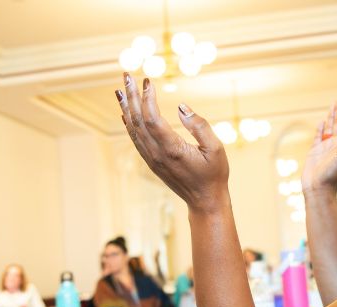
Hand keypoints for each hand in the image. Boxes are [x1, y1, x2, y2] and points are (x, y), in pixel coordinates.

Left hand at [115, 73, 228, 211]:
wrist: (205, 201)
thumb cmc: (214, 174)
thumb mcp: (216, 148)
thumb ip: (200, 126)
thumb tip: (182, 106)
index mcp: (173, 149)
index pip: (152, 119)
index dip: (148, 98)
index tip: (148, 81)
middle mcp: (158, 154)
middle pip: (138, 121)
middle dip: (131, 96)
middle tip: (125, 75)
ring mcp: (152, 159)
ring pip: (134, 130)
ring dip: (126, 108)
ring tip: (120, 89)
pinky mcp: (152, 162)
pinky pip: (136, 139)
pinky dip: (129, 123)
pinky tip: (126, 112)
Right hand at [301, 99, 336, 194]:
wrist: (319, 189)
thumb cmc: (333, 176)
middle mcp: (336, 144)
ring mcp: (325, 148)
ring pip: (329, 128)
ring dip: (331, 116)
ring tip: (333, 104)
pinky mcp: (315, 152)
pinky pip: (318, 137)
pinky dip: (320, 129)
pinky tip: (321, 122)